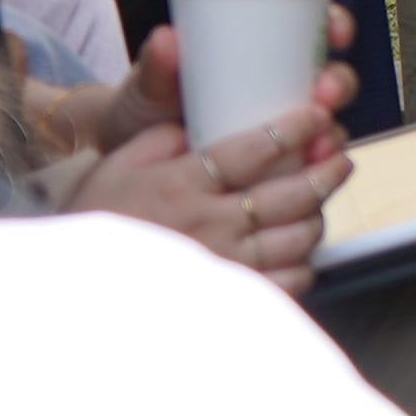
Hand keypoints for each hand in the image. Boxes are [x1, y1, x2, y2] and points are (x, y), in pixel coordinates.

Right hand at [51, 34, 353, 284]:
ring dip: (317, 215)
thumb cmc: (98, 220)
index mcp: (182, 184)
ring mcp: (223, 266)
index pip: (253, 149)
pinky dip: (302, 264)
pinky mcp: (228, 300)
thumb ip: (162, 137)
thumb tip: (196, 124)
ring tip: (321, 200)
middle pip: (289, 195)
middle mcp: (209, 225)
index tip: (316, 115)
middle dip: (325, 171)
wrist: (75, 288)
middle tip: (340, 156)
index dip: (294, 129)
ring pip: (295, 239)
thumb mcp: (119, 165)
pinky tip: (300, 250)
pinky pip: (286, 283)